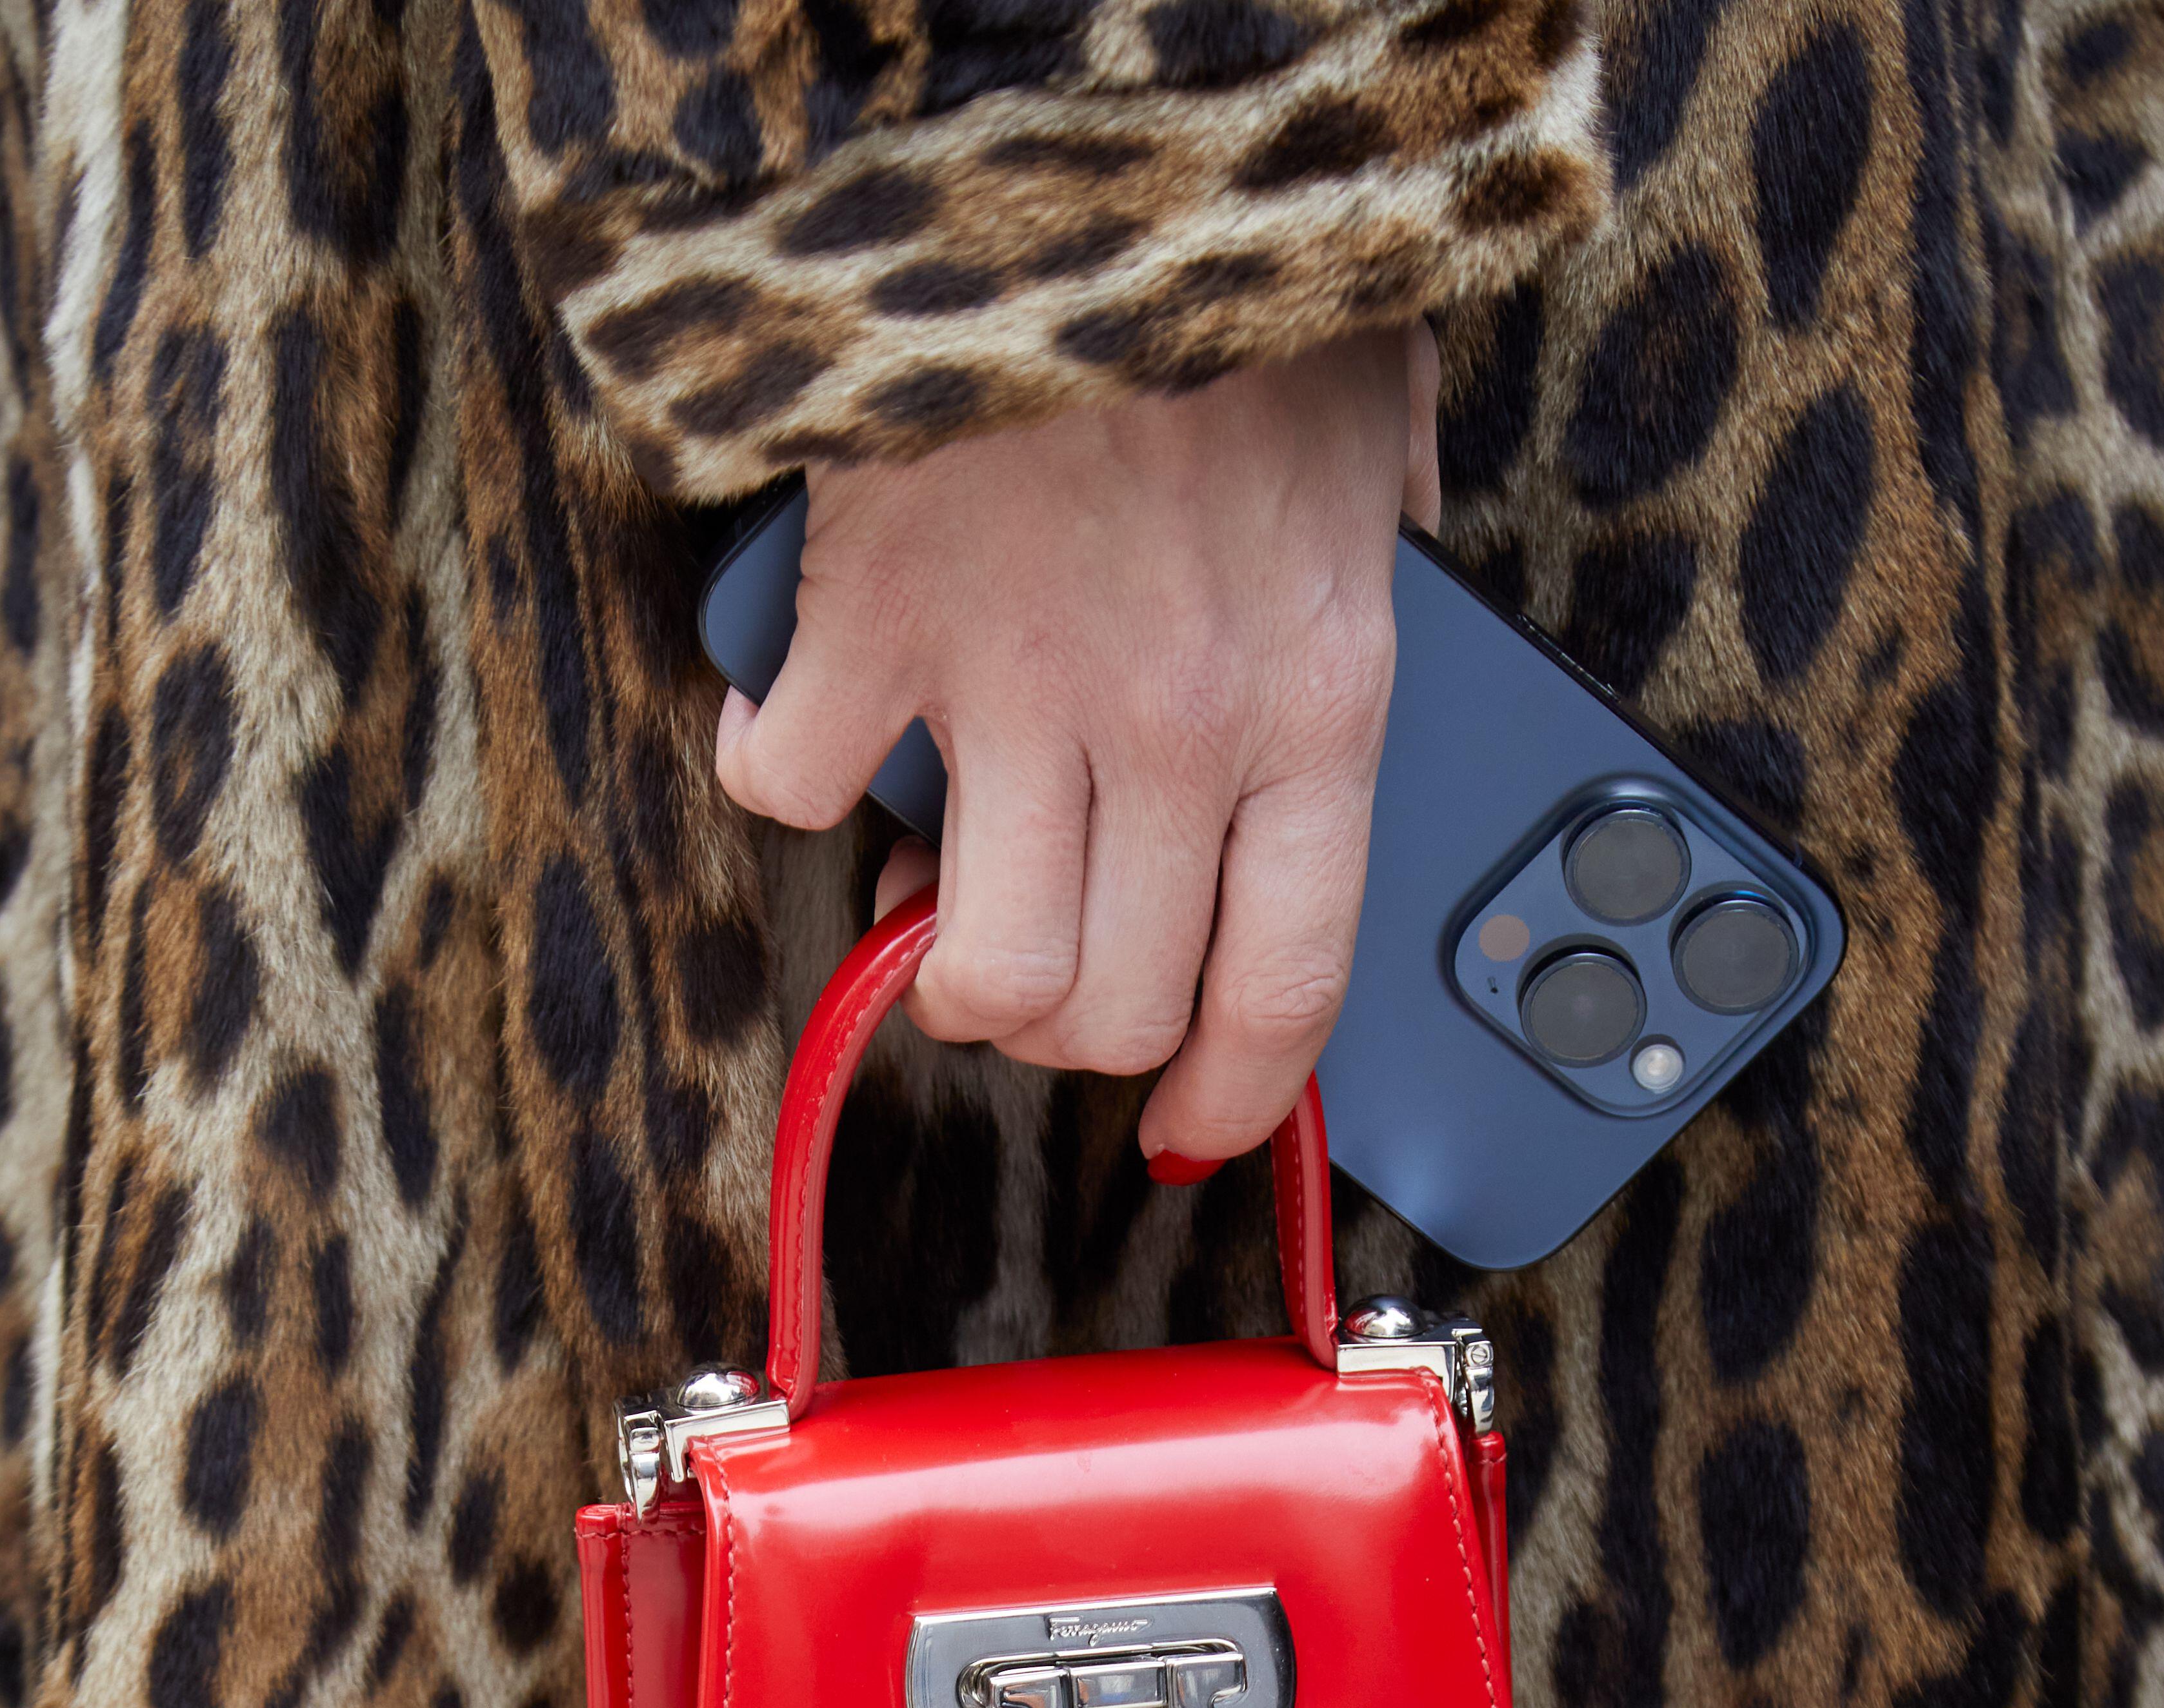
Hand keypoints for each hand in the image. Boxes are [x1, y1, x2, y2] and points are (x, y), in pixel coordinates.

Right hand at [715, 326, 1440, 1164]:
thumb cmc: (1245, 275)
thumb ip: (1366, 595)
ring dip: (943, 965)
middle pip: (1112, 1008)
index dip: (1230, 1094)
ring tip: (939, 902)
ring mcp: (1014, 686)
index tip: (1190, 1129)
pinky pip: (788, 791)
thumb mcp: (1379, 445)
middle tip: (1052, 975)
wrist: (1094, 123)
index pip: (1284, 986)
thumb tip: (1325, 713)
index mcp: (1319, 697)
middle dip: (1074, 1030)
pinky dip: (784, 777)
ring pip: (970, 966)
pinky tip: (816, 724)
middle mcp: (1176, 724)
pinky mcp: (870, 622)